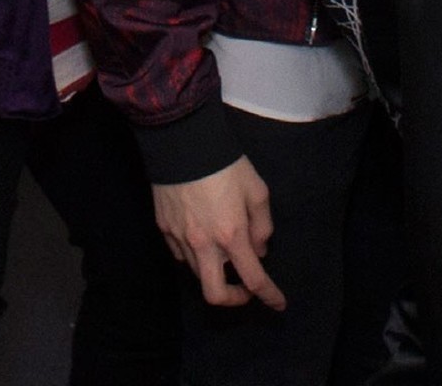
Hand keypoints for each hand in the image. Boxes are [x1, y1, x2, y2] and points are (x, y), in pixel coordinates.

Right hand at [152, 157, 285, 310]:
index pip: (253, 278)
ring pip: (197, 273)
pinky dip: (194, 255)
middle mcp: (203, 243)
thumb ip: (262, 224)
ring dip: (214, 270)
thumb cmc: (224, 162)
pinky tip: (200, 238)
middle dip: (233, 299)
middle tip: (243, 287)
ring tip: (222, 251)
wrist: (181, 139)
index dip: (269, 295)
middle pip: (215, 294)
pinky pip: (180, 254)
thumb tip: (258, 249)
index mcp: (231, 234)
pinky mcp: (163, 227)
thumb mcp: (256, 188)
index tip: (278, 302)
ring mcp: (179, 237)